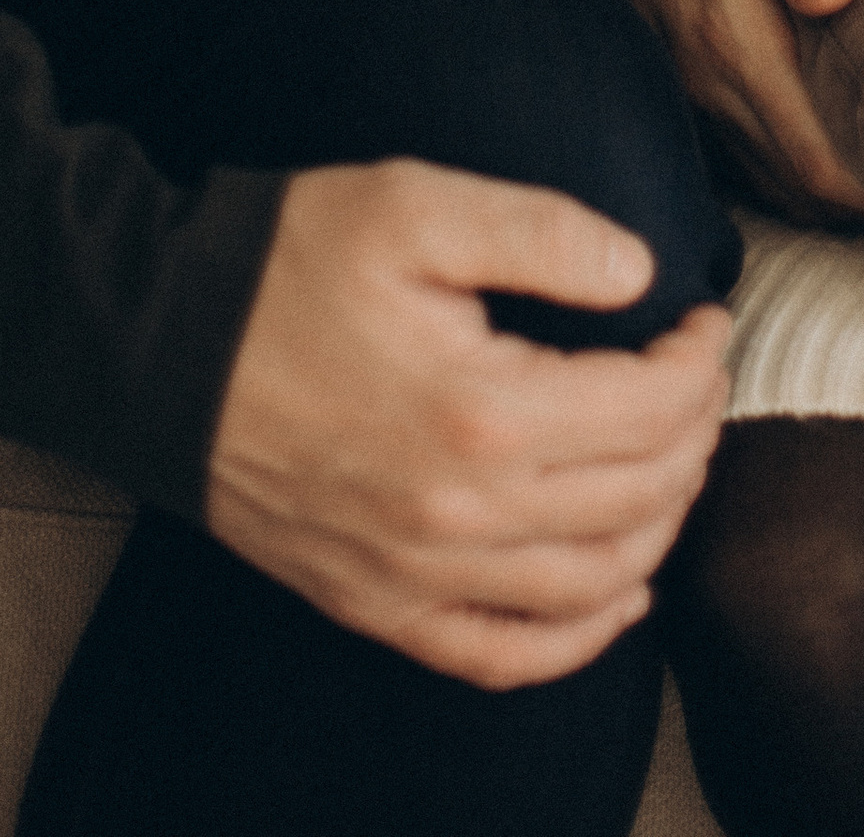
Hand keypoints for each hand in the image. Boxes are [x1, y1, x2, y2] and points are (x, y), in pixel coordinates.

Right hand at [205, 158, 728, 688]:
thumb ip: (540, 231)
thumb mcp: (415, 205)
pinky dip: (580, 638)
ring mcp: (416, 575)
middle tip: (698, 374)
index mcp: (480, 412)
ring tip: (675, 456)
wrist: (155, 347)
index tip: (708, 316)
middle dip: (695, 433)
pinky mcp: (376, 605)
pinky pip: (504, 657)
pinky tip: (620, 593)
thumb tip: (641, 272)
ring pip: (593, 586)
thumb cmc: (283, 263)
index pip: (649, 409)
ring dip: (661, 525)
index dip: (701, 361)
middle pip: (639, 498)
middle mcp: (460, 516)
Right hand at [529, 0, 863, 218]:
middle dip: (863, 202)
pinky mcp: (673, 64)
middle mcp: (707, 78)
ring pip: (765, 168)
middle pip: (796, 184)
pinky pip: (735, 140)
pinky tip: (823, 132)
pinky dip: (783, 155)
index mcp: (736, 40)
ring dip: (823, 182)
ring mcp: (684, 78)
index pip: (815, 163)